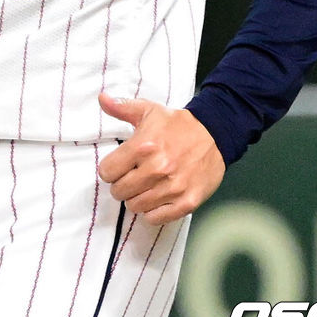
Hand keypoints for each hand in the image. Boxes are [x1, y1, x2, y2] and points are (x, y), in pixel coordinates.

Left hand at [97, 92, 224, 224]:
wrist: (214, 134)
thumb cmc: (176, 124)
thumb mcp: (148, 110)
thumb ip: (121, 107)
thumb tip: (101, 98)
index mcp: (143, 146)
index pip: (107, 171)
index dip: (109, 169)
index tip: (117, 167)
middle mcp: (157, 168)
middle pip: (119, 191)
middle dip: (121, 185)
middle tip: (130, 177)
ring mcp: (173, 187)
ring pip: (136, 206)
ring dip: (136, 198)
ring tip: (143, 187)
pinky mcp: (188, 202)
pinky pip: (156, 218)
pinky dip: (152, 211)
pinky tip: (156, 198)